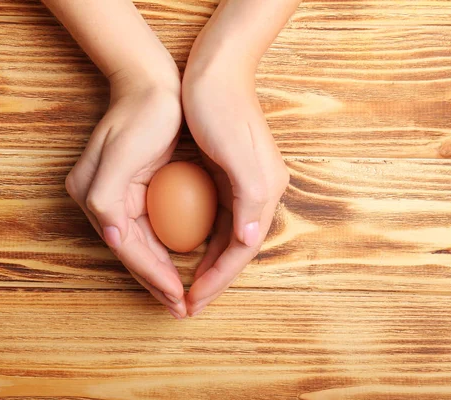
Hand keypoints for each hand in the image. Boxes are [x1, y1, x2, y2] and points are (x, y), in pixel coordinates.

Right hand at [65, 75, 186, 318]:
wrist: (151, 83)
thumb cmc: (143, 113)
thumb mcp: (122, 152)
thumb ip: (107, 197)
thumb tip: (110, 237)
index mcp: (94, 196)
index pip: (127, 247)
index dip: (153, 274)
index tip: (178, 296)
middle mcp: (100, 202)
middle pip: (131, 253)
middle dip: (156, 282)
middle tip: (181, 308)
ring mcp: (115, 198)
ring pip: (140, 246)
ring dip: (159, 272)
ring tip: (180, 296)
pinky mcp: (131, 191)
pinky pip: (148, 229)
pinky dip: (163, 249)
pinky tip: (177, 263)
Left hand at [182, 57, 289, 316]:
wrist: (216, 68)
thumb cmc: (221, 107)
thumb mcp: (236, 152)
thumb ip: (250, 197)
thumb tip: (249, 238)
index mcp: (264, 190)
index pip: (241, 249)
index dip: (219, 278)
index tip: (194, 300)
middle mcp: (259, 192)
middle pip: (236, 248)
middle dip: (214, 278)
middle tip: (189, 303)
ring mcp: (245, 183)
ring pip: (226, 236)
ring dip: (209, 263)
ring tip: (189, 285)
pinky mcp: (229, 173)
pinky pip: (217, 217)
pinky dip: (204, 238)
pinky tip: (187, 246)